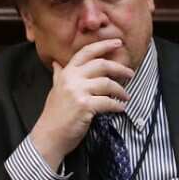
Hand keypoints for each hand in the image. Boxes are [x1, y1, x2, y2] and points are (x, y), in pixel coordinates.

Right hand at [29, 38, 134, 168]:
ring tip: (125, 96)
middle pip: (101, 65)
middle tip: (130, 73)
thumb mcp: (55, 90)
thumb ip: (59, 75)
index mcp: (66, 73)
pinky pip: (108, 102)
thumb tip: (57, 63)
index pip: (86, 53)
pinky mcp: (85, 106)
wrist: (48, 136)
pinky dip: (117, 105)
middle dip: (119, 68)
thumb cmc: (53, 115)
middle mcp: (71, 79)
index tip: (118, 43)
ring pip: (107, 83)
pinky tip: (120, 108)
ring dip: (120, 90)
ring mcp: (78, 92)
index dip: (104, 45)